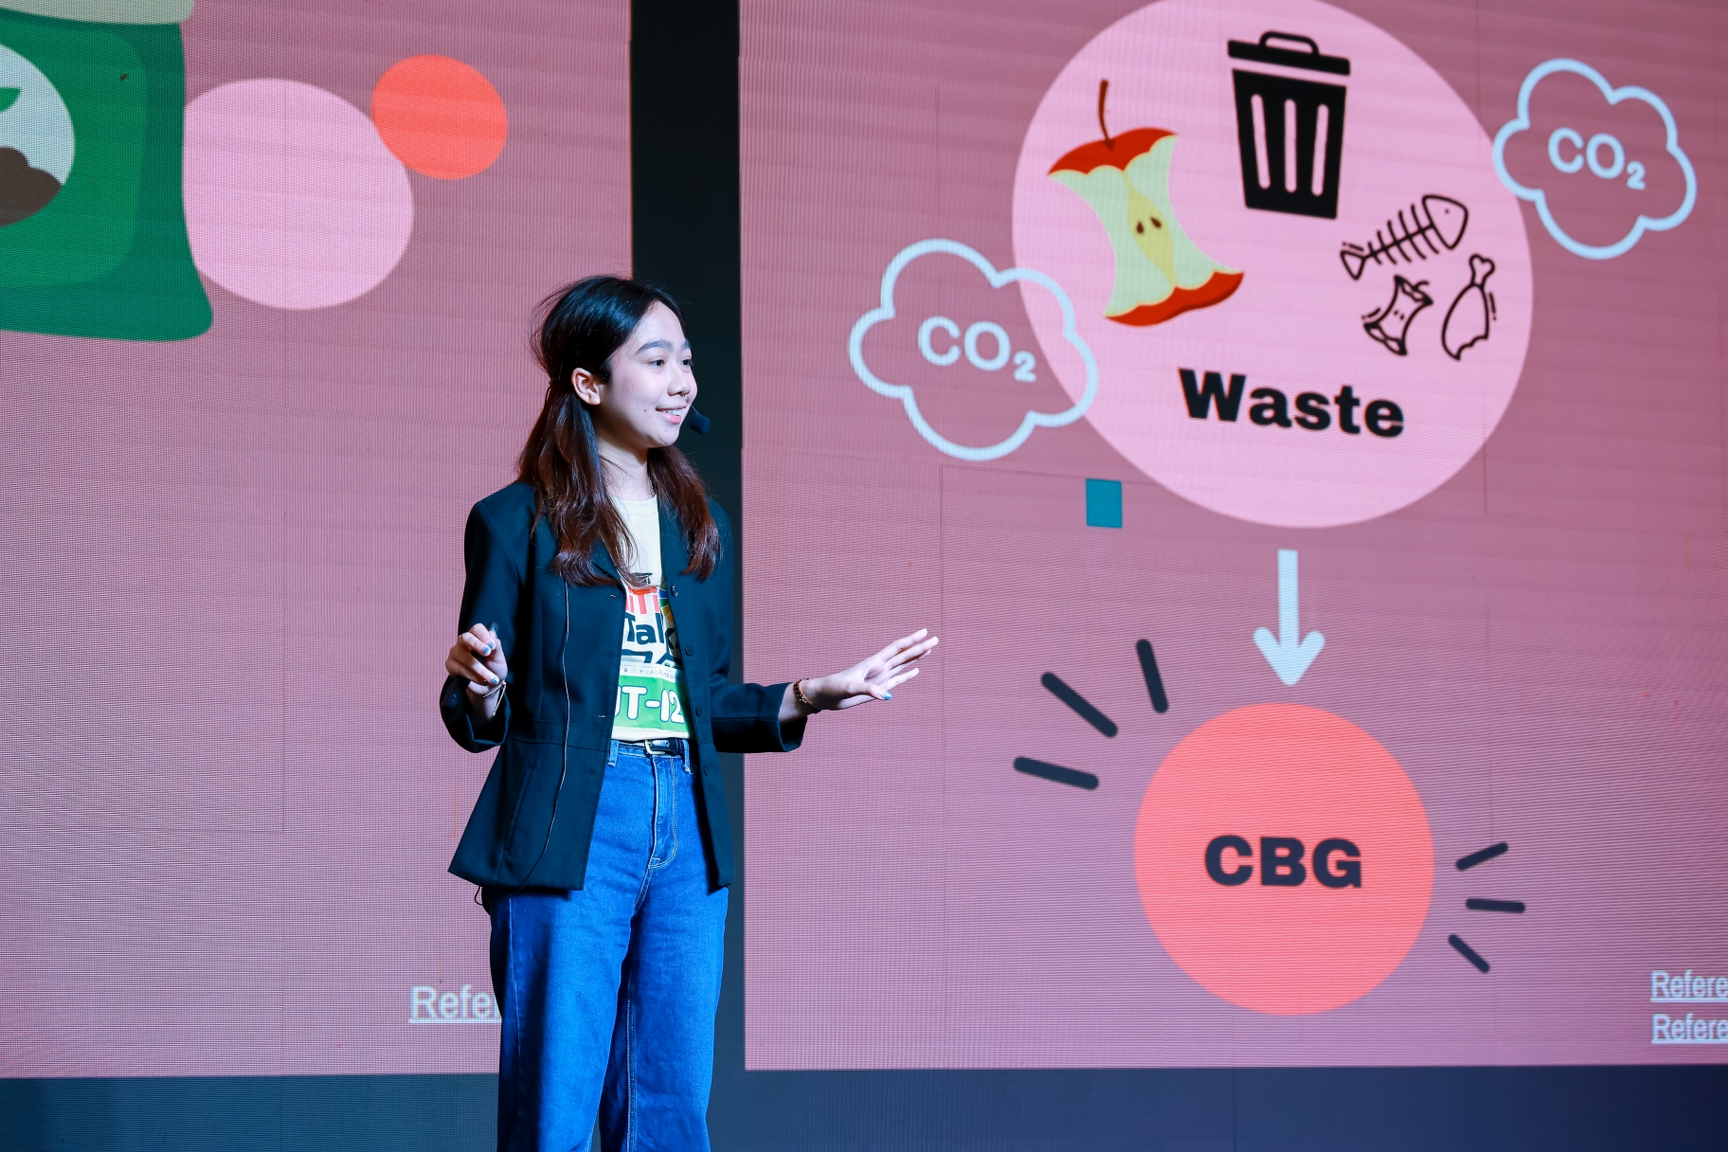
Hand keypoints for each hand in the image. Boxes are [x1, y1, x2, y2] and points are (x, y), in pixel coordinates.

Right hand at [445, 624, 506, 713]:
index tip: (492, 646)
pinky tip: (481, 680)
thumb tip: (491, 633)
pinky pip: (458, 668)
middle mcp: (464, 643)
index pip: (477, 629)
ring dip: (479, 668)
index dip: (483, 635)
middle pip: (465, 637)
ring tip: (491, 678)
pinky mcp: (450, 665)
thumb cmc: (494, 669)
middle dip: (476, 644)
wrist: (489, 687)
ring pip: (464, 656)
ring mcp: (455, 653)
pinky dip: (471, 675)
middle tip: (487, 653)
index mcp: (478, 637)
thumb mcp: (499, 659)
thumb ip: (496, 647)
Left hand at [794, 628, 938, 714]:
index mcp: (874, 662)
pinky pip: (897, 679)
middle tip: (936, 639)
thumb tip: (887, 695)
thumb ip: (869, 690)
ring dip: (916, 657)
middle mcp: (879, 667)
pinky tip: (916, 670)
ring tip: (930, 649)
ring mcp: (880, 677)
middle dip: (920, 647)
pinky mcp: (879, 687)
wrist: (825, 696)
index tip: (925, 632)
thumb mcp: (851, 688)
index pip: (897, 648)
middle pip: (904, 654)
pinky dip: (908, 675)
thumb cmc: (835, 688)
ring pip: (903, 664)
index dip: (911, 639)